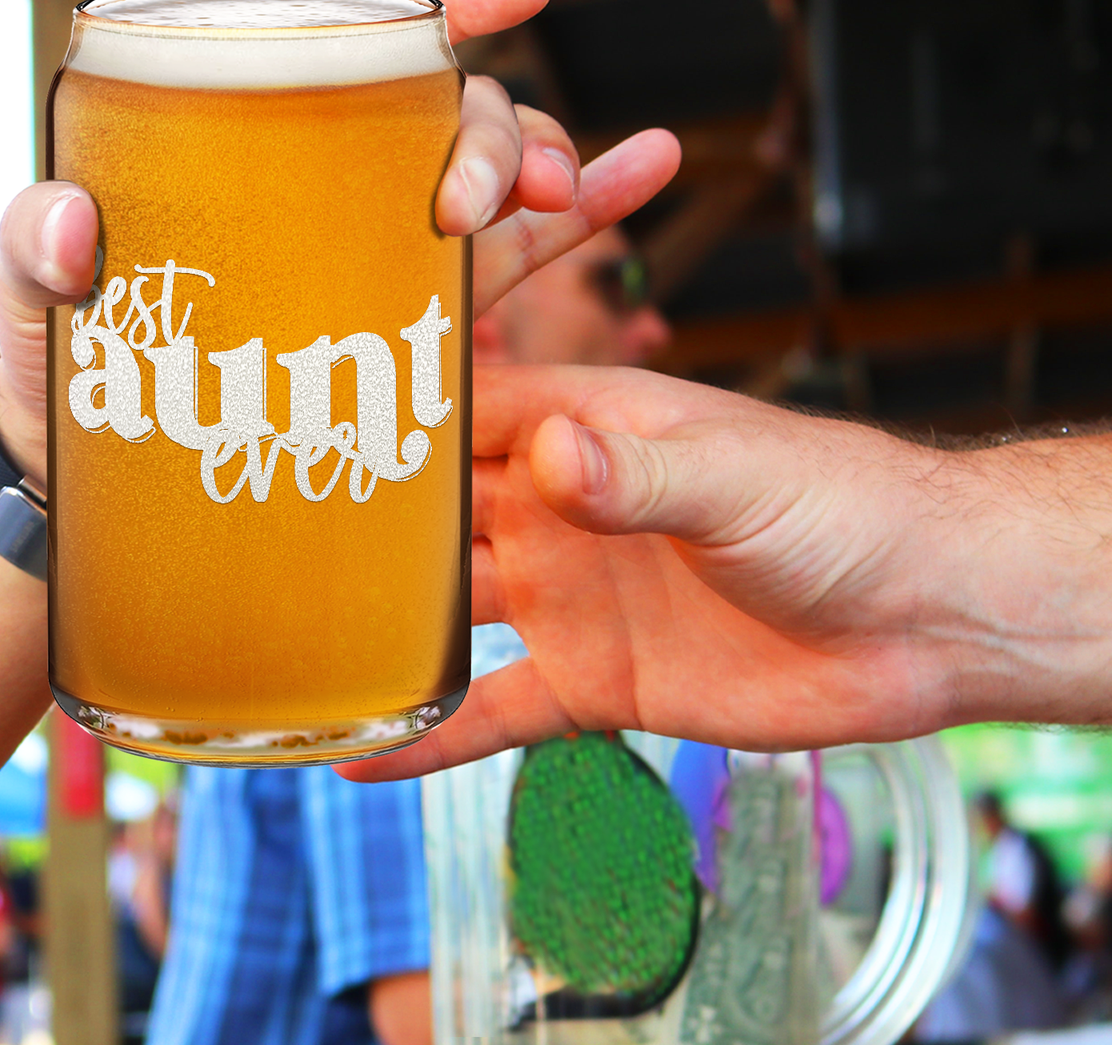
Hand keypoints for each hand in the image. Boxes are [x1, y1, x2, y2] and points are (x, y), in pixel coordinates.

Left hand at [0, 0, 679, 487]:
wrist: (115, 470)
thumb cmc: (71, 365)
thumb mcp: (35, 298)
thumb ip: (34, 247)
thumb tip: (78, 224)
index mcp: (264, 145)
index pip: (359, 46)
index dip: (445, 4)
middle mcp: (343, 183)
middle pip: (451, 117)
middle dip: (493, 134)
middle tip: (476, 203)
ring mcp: (390, 248)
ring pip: (500, 181)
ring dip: (552, 172)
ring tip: (566, 199)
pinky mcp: (421, 319)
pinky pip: (522, 258)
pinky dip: (589, 215)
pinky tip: (645, 173)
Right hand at [341, 366, 1111, 780]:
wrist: (916, 615)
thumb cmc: (837, 507)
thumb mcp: (739, 477)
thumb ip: (642, 472)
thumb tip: (550, 455)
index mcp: (589, 433)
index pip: (467, 413)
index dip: (389, 415)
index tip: (294, 420)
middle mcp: (564, 510)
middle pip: (440, 513)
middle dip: (362, 526)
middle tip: (254, 543)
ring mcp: (573, 597)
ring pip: (455, 611)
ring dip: (383, 630)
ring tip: (285, 647)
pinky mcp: (597, 681)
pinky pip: (499, 710)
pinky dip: (437, 733)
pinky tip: (367, 758)